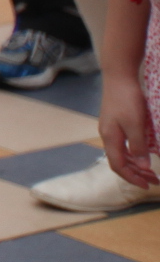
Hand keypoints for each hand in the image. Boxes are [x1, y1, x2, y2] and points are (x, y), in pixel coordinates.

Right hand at [105, 73, 156, 188]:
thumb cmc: (127, 100)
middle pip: (119, 161)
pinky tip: (142, 152)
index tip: (148, 185)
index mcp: (110, 138)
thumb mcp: (135, 125)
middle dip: (136, 173)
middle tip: (154, 180)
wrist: (119, 77)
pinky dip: (133, 153)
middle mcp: (107, 135)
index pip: (118, 166)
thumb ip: (138, 147)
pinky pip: (122, 145)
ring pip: (121, 153)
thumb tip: (143, 167)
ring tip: (150, 169)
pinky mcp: (114, 122)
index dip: (132, 178)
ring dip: (135, 164)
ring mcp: (110, 128)